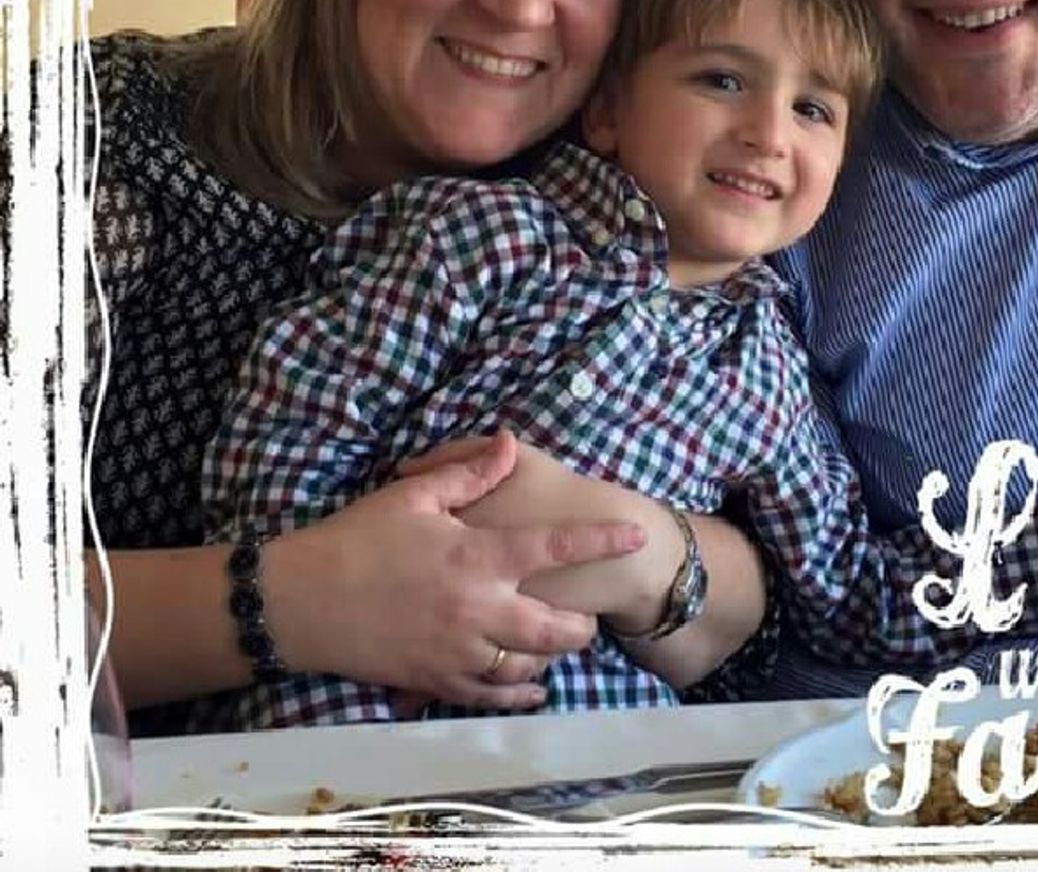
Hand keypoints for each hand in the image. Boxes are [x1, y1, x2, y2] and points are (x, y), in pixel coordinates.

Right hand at [260, 431, 645, 709]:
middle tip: (591, 613)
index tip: (636, 536)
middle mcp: (478, 610)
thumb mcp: (413, 494)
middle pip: (555, 628)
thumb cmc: (358, 540)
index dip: (601, 541)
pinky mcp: (435, 680)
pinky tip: (529, 684)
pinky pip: (490, 695)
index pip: (555, 549)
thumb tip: (510, 445)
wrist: (300, 602)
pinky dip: (517, 691)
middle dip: (584, 624)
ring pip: (528, 666)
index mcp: (477, 557)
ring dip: (551, 657)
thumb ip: (469, 473)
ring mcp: (458, 652)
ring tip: (560, 643)